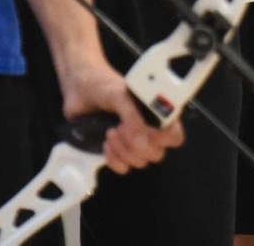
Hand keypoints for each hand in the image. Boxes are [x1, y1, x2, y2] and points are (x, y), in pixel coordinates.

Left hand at [58, 57, 181, 172]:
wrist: (79, 89)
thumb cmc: (104, 85)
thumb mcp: (120, 96)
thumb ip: (132, 116)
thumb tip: (141, 141)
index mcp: (156, 113)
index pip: (174, 135)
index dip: (165, 140)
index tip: (148, 134)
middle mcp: (148, 130)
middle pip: (156, 154)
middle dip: (138, 146)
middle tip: (119, 129)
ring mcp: (132, 143)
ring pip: (139, 162)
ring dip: (123, 151)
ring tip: (109, 133)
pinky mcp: (116, 153)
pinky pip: (123, 169)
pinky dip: (114, 161)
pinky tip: (105, 145)